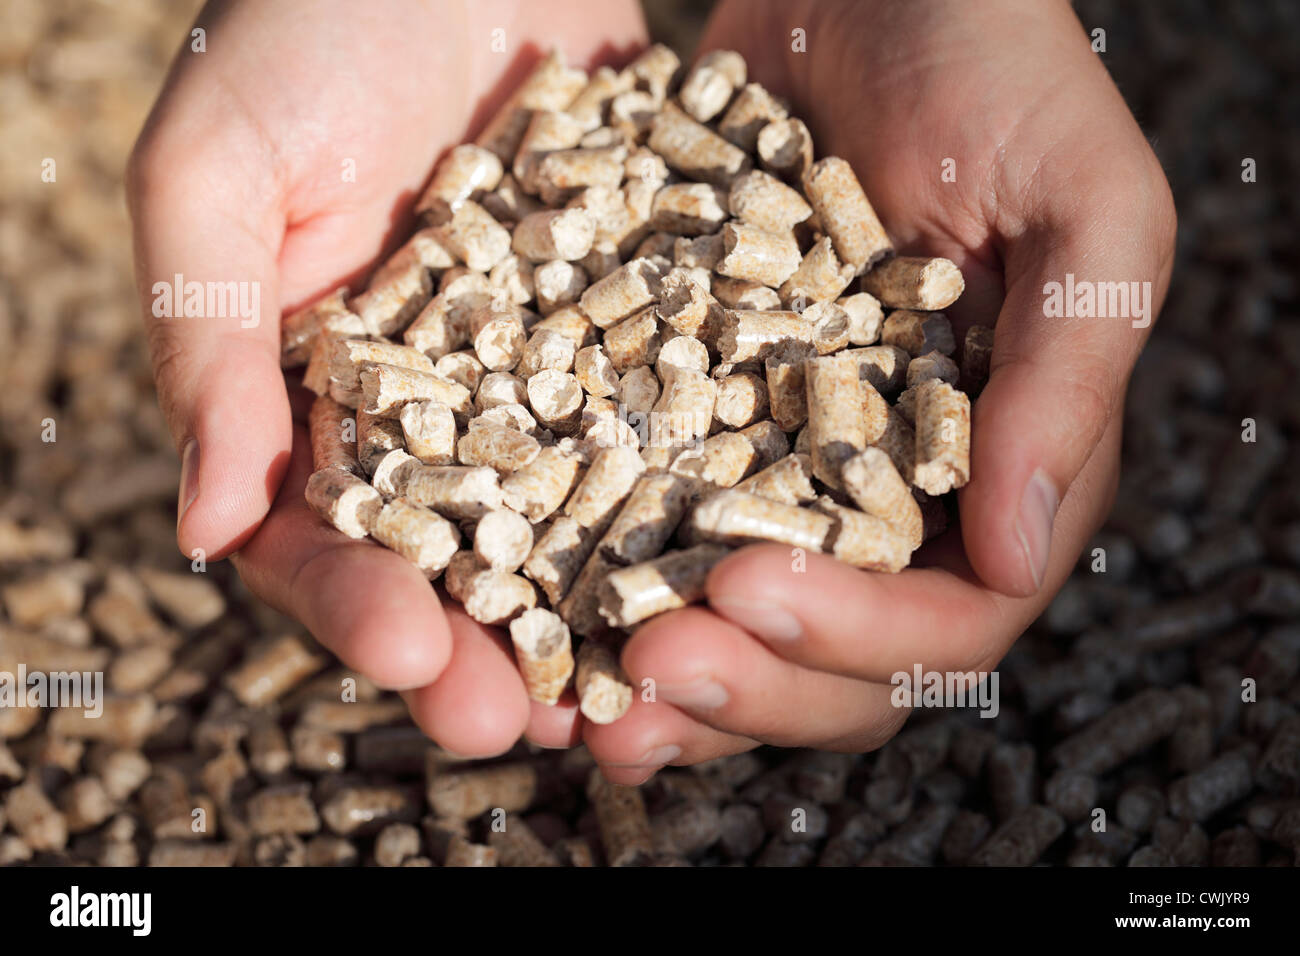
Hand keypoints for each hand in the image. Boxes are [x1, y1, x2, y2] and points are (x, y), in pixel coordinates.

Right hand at [128, 0, 646, 755]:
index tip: (409, 656)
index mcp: (318, 406)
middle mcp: (443, 417)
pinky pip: (675, 424)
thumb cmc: (304, 32)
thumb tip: (204, 528)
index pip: (327, 543)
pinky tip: (738, 552)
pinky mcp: (647, 333)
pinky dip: (702, 494)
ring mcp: (551, 382)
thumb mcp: (218, 172)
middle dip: (496, 650)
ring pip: (580, 526)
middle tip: (539, 723)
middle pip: (464, 567)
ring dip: (609, 611)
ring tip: (650, 679)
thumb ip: (203, 345)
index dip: (359, 610)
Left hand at [585, 0, 1176, 782]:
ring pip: (735, 631)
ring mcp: (780, 475)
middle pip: (834, 663)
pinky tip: (528, 611)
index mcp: (994, 478)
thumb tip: (1019, 555)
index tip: (752, 588)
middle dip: (746, 685)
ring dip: (661, 682)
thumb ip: (1066, 379)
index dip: (859, 635)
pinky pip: (642, 535)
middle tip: (647, 668)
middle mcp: (886, 504)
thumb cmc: (998, 79)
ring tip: (575, 702)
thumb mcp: (1080, 210)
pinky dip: (590, 588)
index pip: (950, 620)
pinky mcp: (691, 429)